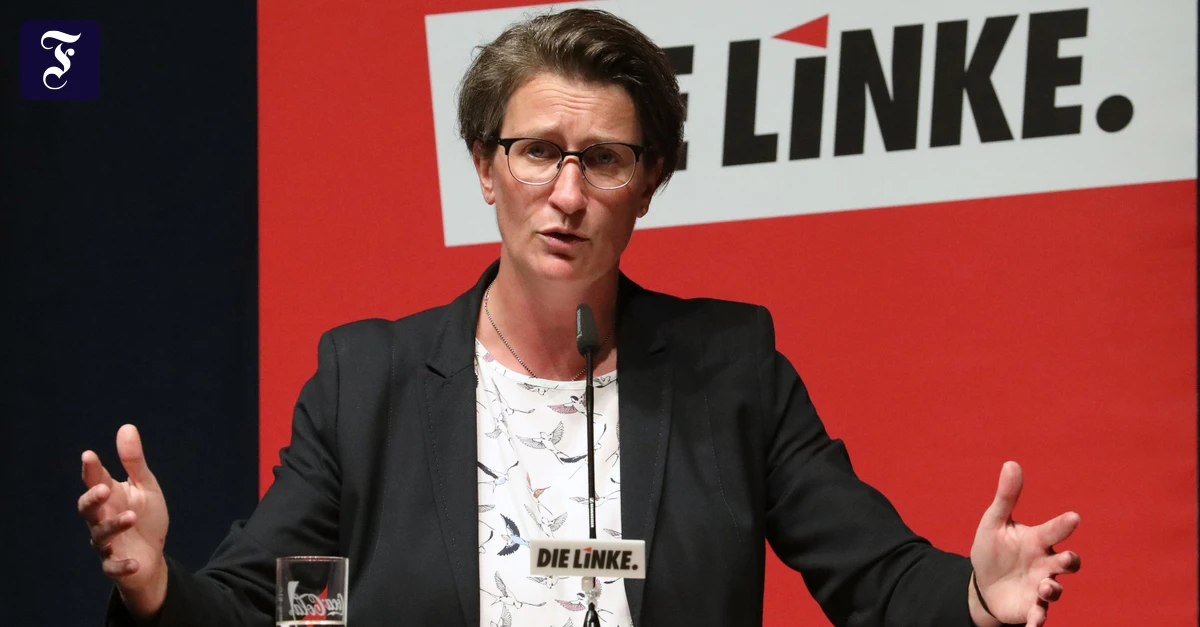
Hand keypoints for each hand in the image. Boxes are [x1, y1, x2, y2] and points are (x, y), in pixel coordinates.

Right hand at [78, 424, 169, 617]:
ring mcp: (107, 543)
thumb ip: (134, 462)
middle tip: (104, 489)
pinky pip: (113, 568)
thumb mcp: (145, 487)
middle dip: (92, 499)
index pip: (95, 481)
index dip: (91, 469)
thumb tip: (126, 427)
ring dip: (114, 526)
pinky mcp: (115, 565)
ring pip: (100, 536)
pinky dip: (122, 565)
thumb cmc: (145, 517)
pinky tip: (134, 562)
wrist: (152, 555)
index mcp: (110, 497)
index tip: (89, 455)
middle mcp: (102, 519)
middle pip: (87, 509)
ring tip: (131, 517)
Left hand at [968, 461, 1080, 626]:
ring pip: (1055, 589)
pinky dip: (1038, 621)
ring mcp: (1041, 587)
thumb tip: (1011, 463)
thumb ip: (1006, 497)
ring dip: (1053, 589)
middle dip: (1069, 561)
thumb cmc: (994, 549)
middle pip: (1066, 563)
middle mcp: (1045, 564)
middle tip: (1066, 559)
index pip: (1054, 530)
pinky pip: (1040, 616)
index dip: (1064, 525)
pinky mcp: (1032, 607)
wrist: (984, 584)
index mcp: (1038, 540)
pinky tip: (1033, 625)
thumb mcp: (995, 522)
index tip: (1073, 517)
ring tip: (1046, 588)